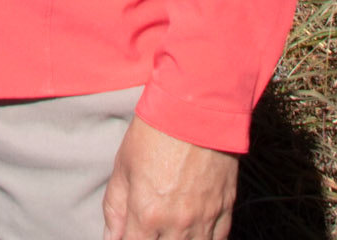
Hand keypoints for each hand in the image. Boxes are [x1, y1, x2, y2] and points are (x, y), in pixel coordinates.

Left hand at [103, 116, 237, 239]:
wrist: (194, 109)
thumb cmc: (153, 133)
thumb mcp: (123, 166)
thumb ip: (115, 208)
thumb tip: (111, 237)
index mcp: (147, 215)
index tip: (129, 234)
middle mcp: (177, 225)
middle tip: (149, 229)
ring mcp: (204, 220)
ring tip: (170, 230)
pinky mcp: (225, 210)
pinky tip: (194, 233)